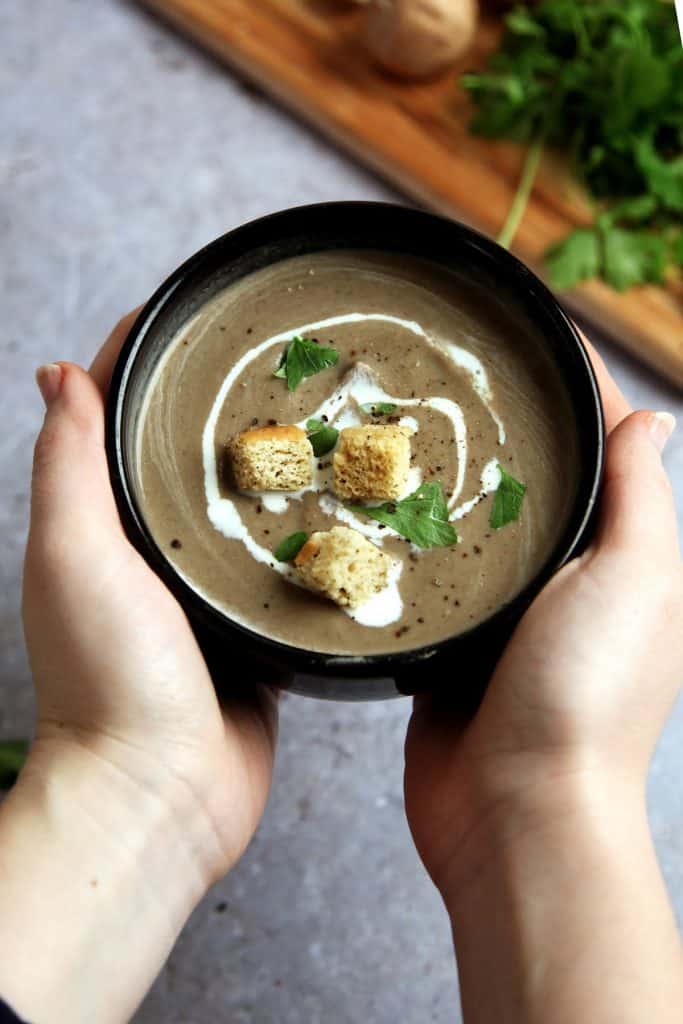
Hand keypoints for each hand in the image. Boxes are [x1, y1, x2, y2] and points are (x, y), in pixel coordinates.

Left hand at [0, 314, 276, 1022]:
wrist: (163, 794)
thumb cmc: (109, 675)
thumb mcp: (75, 556)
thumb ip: (68, 465)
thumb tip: (57, 373)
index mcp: (107, 526)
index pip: (119, 421)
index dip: (149, 363)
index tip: (196, 313)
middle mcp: (158, 552)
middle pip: (194, 459)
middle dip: (233, 406)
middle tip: (290, 358)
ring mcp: (212, 592)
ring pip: (252, 510)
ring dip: (283, 468)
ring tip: (334, 417)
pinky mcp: (261, 629)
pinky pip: (292, 569)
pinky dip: (315, 536)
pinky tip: (353, 506)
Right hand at [405, 339, 681, 897]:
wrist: (515, 813)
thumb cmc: (586, 697)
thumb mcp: (635, 580)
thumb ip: (641, 499)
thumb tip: (656, 419)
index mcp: (617, 557)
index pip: (600, 450)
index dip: (573, 389)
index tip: (527, 335)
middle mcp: (560, 578)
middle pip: (527, 481)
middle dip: (492, 425)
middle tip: (439, 371)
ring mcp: (499, 611)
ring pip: (466, 525)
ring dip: (437, 481)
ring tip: (393, 422)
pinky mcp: (445, 640)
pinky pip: (422, 577)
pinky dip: (402, 543)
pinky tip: (370, 505)